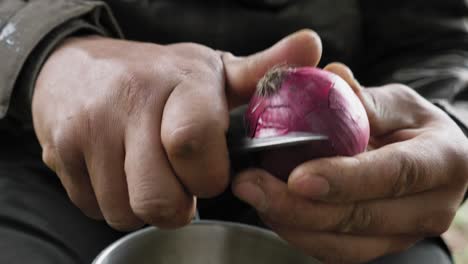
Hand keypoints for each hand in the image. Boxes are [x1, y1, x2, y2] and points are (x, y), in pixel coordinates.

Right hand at [32, 30, 321, 230]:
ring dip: (144, 204)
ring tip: (149, 173)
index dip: (207, 175)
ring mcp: (89, 128)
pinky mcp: (60, 152)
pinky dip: (112, 201)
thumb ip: (263, 69)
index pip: (193, 144)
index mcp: (178, 83)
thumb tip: (311, 47)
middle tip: (178, 180)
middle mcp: (129, 101)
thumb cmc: (156, 76)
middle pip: (159, 198)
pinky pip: (93, 207)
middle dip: (178, 204)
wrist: (78, 69)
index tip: (208, 171)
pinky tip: (120, 172)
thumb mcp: (212, 71)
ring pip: (125, 211)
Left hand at [232, 63, 467, 262]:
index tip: (297, 177)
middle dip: (300, 207)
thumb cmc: (412, 127)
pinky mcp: (380, 246)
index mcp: (443, 161)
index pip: (395, 174)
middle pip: (363, 217)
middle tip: (252, 185)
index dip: (345, 178)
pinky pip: (336, 250)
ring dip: (291, 223)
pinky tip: (270, 210)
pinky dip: (299, 233)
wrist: (428, 162)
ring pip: (344, 244)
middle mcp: (431, 207)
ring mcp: (405, 234)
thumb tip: (331, 78)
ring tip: (252, 196)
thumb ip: (365, 98)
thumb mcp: (398, 102)